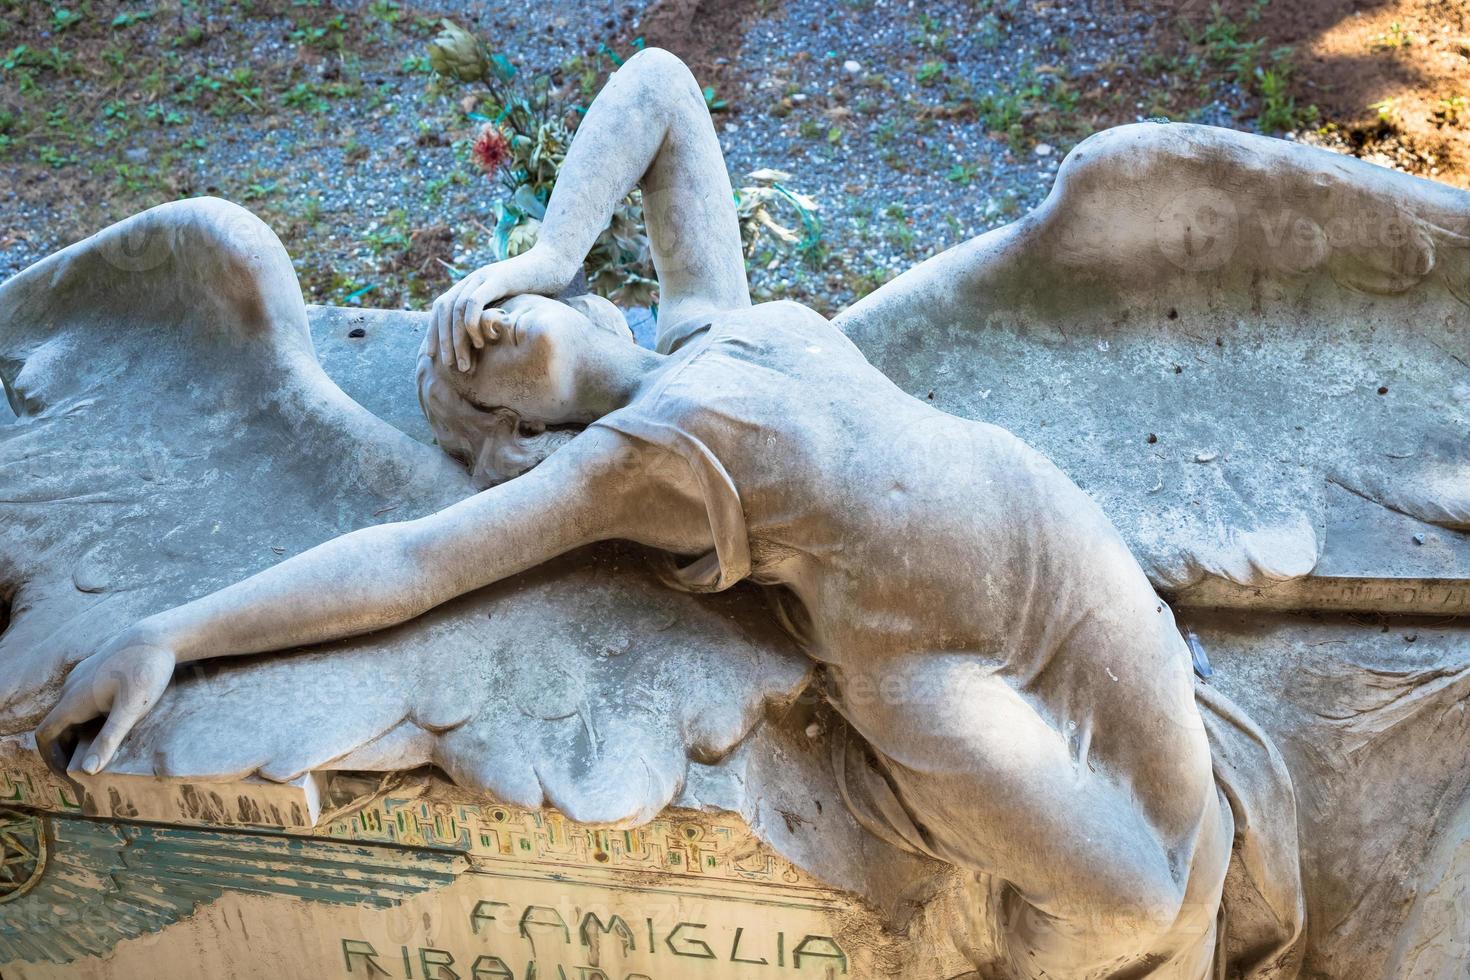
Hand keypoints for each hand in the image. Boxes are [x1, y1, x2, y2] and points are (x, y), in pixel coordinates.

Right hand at [36, 626, 177, 776]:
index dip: (51, 759)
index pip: (45, 735)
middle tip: (84, 772)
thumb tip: (88, 771)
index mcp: (73, 700)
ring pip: (68, 712)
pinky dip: (86, 718)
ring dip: (76, 734)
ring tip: (96, 753)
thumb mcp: (131, 710)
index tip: (68, 777)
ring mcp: (81, 677)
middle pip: (56, 726)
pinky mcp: (94, 671)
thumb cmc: (147, 671)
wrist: (158, 636)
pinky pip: (80, 700)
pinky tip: (108, 726)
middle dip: (65, 751)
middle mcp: (71, 688)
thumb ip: (109, 739)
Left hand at [426, 246, 572, 371]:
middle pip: (443, 309)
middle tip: (448, 365)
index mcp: (471, 285)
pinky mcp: (497, 279)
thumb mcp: (510, 304)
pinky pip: (474, 302)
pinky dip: (471, 323)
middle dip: (442, 339)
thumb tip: (485, 342)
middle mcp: (472, 279)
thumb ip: (494, 315)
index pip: (441, 307)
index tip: (432, 355)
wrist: (554, 262)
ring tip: (463, 362)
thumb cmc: (537, 287)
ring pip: (455, 309)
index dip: (434, 331)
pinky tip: (479, 342)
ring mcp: (483, 277)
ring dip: (456, 339)